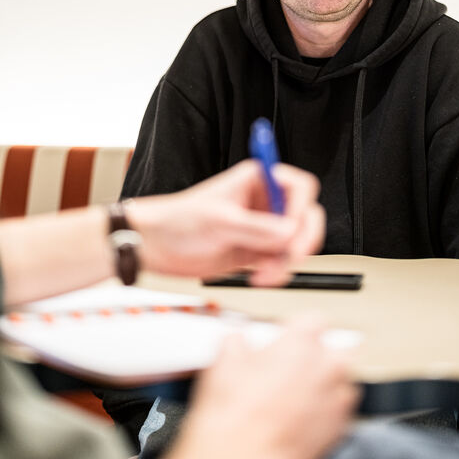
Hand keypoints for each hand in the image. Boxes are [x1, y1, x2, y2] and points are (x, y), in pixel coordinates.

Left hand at [125, 160, 323, 284]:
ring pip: (295, 244)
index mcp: (256, 180)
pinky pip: (280, 263)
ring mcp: (261, 229)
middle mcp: (263, 203)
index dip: (301, 206)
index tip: (293, 226)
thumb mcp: (219, 221)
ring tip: (265, 273)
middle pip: (304, 216)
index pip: (298, 186)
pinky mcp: (255, 252)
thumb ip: (256, 227)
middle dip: (302, 238)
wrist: (154, 247)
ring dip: (286, 262)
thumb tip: (289, 233)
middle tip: (291, 255)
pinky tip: (258, 277)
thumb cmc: (176, 220)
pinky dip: (276, 273)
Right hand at [168, 319, 358, 458]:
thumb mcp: (225, 359)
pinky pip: (340, 410)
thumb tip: (237, 341)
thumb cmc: (237, 411)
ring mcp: (338, 397)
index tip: (284, 337)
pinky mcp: (341, 428)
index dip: (295, 328)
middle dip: (317, 353)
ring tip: (295, 393)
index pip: (313, 320)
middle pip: (336, 347)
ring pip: (342, 379)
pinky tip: (300, 416)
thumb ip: (238, 340)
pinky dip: (325, 410)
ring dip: (324, 381)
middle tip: (291, 364)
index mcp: (304, 340)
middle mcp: (328, 365)